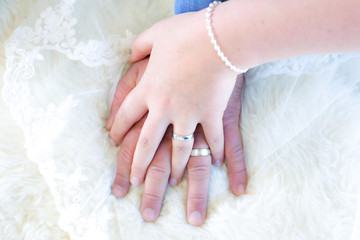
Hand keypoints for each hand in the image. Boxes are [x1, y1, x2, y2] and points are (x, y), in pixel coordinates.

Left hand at [108, 11, 238, 187]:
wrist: (218, 38)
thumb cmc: (185, 34)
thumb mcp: (155, 34)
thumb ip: (138, 46)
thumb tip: (130, 55)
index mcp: (148, 89)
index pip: (125, 114)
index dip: (116, 128)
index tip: (112, 141)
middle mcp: (164, 108)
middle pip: (146, 143)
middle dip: (138, 164)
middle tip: (134, 181)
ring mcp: (189, 114)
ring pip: (178, 149)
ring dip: (174, 168)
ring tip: (171, 182)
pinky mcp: (213, 115)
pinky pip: (213, 139)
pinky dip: (216, 152)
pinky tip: (216, 162)